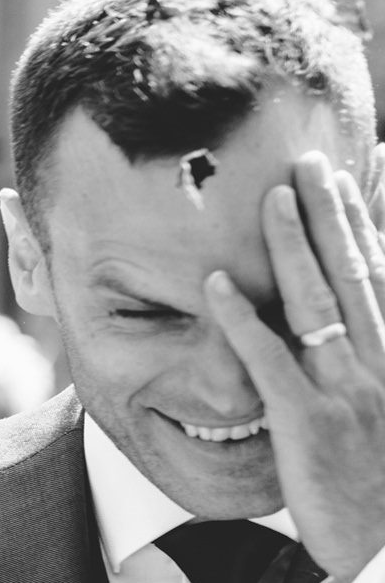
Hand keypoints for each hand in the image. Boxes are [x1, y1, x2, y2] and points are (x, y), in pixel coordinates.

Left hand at [205, 151, 384, 582]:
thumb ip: (373, 362)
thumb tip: (357, 318)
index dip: (377, 217)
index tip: (368, 165)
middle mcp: (384, 361)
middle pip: (358, 271)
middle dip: (336, 211)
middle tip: (313, 158)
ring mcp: (348, 390)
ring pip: (320, 302)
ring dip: (296, 246)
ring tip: (278, 196)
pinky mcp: (309, 423)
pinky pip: (270, 363)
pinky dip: (242, 322)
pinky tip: (215, 286)